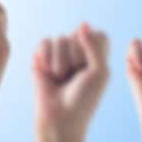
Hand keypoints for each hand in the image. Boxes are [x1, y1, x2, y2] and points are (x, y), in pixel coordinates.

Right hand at [33, 23, 109, 141]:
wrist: (60, 118)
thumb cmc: (84, 100)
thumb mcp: (99, 72)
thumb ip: (95, 46)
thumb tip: (82, 23)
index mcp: (97, 54)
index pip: (97, 34)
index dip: (93, 50)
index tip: (92, 71)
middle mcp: (78, 50)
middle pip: (77, 35)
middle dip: (76, 57)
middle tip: (75, 78)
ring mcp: (59, 53)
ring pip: (60, 39)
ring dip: (60, 62)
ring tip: (60, 78)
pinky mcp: (41, 56)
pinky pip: (44, 42)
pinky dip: (46, 58)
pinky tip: (48, 72)